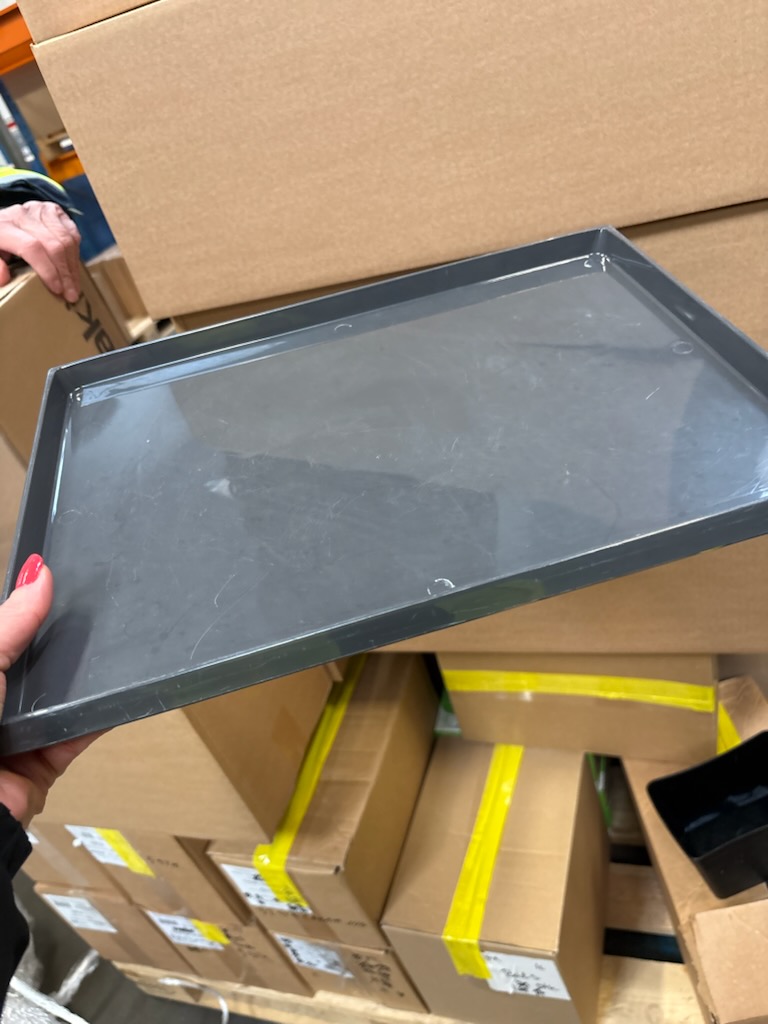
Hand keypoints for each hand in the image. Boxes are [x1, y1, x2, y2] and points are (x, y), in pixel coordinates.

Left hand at [0, 201, 80, 302]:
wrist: (0, 223)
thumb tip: (4, 278)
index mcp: (3, 227)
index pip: (32, 247)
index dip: (47, 270)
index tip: (57, 290)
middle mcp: (23, 215)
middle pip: (53, 245)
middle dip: (65, 274)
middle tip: (71, 295)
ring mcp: (40, 210)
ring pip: (66, 240)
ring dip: (73, 267)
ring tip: (75, 286)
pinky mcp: (53, 210)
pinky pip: (72, 233)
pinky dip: (76, 253)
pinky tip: (73, 268)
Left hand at [0, 555, 97, 827]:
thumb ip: (11, 624)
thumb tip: (39, 573)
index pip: (9, 636)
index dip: (30, 612)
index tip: (62, 581)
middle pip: (35, 665)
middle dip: (63, 644)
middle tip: (98, 612)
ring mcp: (17, 735)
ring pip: (61, 698)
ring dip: (84, 679)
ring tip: (115, 644)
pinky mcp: (45, 764)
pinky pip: (81, 732)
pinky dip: (102, 714)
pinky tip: (123, 690)